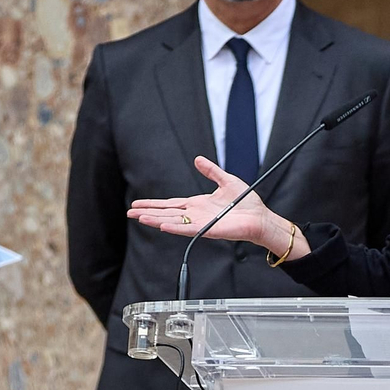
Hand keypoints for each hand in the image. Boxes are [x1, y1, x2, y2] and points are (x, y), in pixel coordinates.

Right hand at [127, 156, 279, 247]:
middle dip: (147, 212)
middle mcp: (196, 215)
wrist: (260, 216)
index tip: (137, 203)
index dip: (153, 204)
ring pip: (172, 221)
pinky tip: (161, 225)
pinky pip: (188, 229)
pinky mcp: (208, 230)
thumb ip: (211, 171)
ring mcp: (200, 223)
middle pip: (166, 213)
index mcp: (197, 204)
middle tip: (130, 212)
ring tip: (138, 217)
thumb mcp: (226, 181)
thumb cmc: (246, 202)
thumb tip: (198, 159)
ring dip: (155, 219)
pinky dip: (175, 228)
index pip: (170, 204)